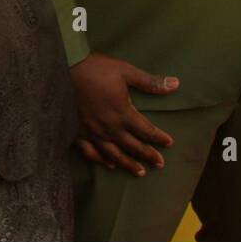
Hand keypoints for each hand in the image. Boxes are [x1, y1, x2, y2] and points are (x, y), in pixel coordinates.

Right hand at [70, 52, 177, 176]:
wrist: (64, 69)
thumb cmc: (97, 68)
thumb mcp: (126, 71)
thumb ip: (150, 82)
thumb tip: (175, 84)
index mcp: (123, 113)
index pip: (146, 131)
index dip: (159, 138)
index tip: (169, 143)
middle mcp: (109, 127)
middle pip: (133, 146)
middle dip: (148, 155)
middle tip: (160, 163)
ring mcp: (93, 132)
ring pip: (114, 154)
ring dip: (128, 164)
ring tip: (140, 172)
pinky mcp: (79, 133)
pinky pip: (91, 153)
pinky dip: (102, 160)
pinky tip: (109, 165)